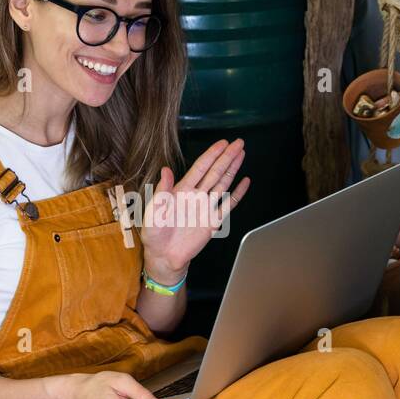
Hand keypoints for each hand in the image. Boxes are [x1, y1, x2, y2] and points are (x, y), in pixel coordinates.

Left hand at [140, 138, 249, 282]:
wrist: (163, 256)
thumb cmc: (155, 233)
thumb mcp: (154, 209)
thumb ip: (162, 190)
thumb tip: (166, 170)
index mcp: (181, 190)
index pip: (200, 168)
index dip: (211, 155)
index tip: (222, 143)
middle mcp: (196, 196)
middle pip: (215, 172)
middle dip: (227, 156)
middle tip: (238, 143)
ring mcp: (206, 207)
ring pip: (223, 183)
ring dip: (233, 169)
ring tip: (242, 154)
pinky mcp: (213, 221)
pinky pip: (228, 205)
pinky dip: (237, 194)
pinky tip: (245, 182)